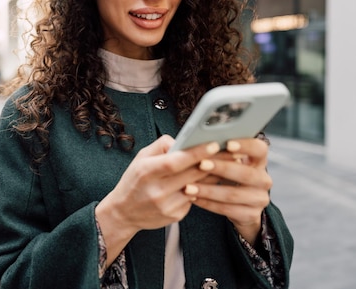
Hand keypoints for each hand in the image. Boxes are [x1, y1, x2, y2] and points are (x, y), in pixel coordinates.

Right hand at [95, 135, 220, 263]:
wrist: (124, 212)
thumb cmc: (134, 180)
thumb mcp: (140, 158)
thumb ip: (161, 146)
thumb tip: (184, 140)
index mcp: (146, 172)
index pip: (175, 161)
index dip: (196, 153)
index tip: (214, 144)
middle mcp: (157, 190)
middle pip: (191, 175)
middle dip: (214, 161)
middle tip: (232, 150)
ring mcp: (167, 205)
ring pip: (198, 187)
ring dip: (214, 175)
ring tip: (229, 162)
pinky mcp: (175, 216)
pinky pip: (195, 199)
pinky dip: (203, 188)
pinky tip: (210, 180)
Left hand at [183, 138, 271, 244]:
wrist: (239, 205)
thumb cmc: (228, 175)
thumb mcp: (228, 162)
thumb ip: (220, 152)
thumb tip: (199, 143)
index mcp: (259, 161)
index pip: (260, 149)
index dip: (246, 145)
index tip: (227, 143)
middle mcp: (264, 180)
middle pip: (246, 173)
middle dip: (221, 168)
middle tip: (201, 164)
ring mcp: (260, 199)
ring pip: (233, 194)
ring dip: (208, 190)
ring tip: (188, 187)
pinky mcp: (251, 215)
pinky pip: (227, 210)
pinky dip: (207, 204)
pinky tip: (193, 199)